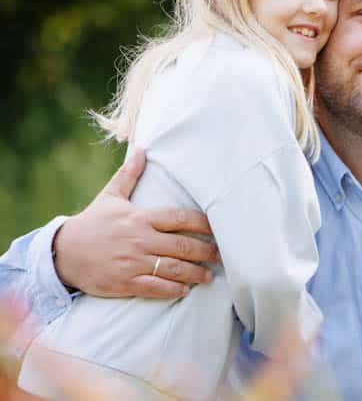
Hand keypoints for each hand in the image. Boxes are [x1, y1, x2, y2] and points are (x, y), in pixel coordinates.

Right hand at [54, 148, 218, 297]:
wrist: (62, 252)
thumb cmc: (91, 223)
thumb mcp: (110, 196)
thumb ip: (129, 175)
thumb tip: (142, 148)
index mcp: (140, 217)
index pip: (180, 218)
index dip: (203, 223)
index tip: (218, 228)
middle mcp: (140, 239)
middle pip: (182, 245)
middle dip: (206, 251)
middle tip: (222, 255)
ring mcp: (133, 262)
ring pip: (173, 268)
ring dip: (195, 273)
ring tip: (209, 276)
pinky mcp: (124, 282)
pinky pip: (154, 288)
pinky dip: (172, 290)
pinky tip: (184, 290)